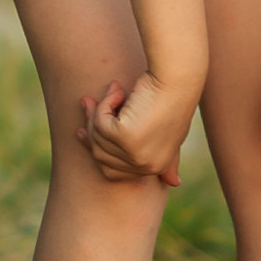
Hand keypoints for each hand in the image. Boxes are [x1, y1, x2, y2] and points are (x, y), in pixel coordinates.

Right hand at [78, 72, 197, 185]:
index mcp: (157, 167)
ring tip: (113, 89)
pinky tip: (119, 90)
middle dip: (92, 126)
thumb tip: (176, 184)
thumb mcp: (168, 132)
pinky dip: (105, 103)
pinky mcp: (126, 138)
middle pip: (100, 156)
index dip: (97, 148)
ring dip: (100, 110)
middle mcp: (147, 166)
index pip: (113, 170)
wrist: (178, 76)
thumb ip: (166, 158)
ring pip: (98, 138)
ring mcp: (136, 155)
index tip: (82, 130)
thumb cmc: (174, 98)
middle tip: (86, 101)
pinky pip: (100, 123)